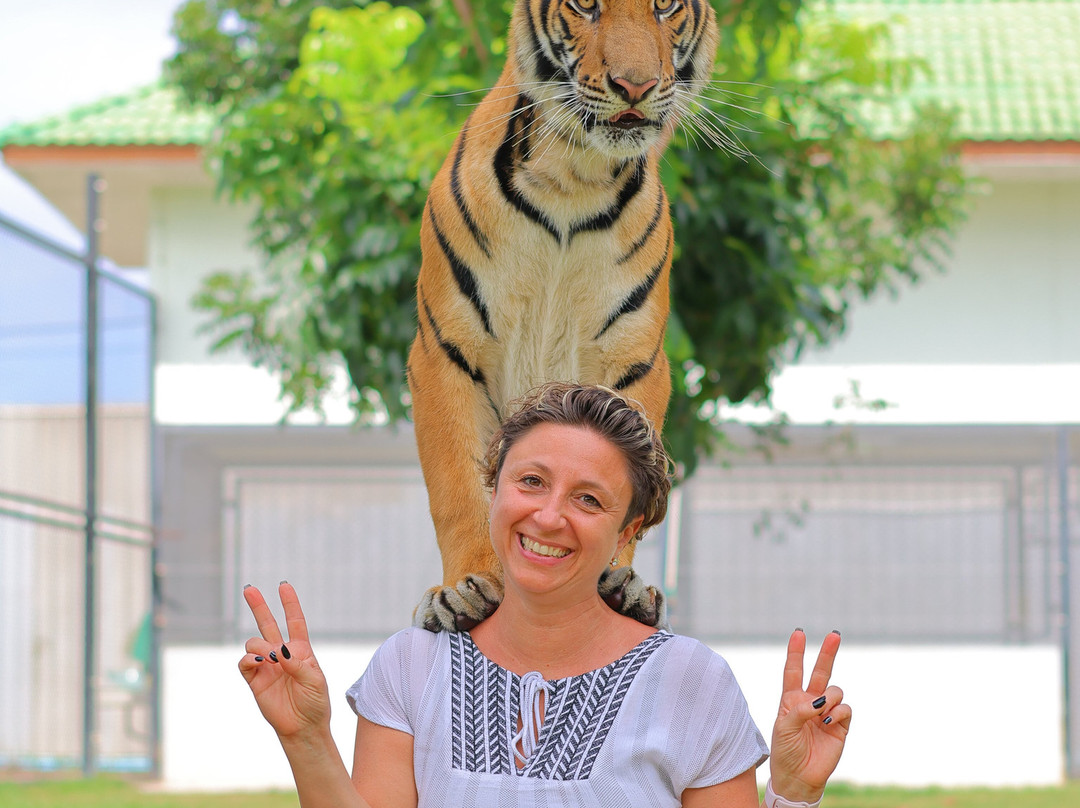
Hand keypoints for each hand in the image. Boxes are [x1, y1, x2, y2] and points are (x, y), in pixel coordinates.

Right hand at [238, 582, 331, 739]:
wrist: (303, 727)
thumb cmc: (315, 702)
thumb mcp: (315, 680)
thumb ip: (298, 663)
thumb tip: (278, 651)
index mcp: (301, 650)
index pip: (295, 621)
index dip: (290, 603)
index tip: (284, 586)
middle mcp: (282, 654)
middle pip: (269, 624)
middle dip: (259, 606)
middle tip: (249, 588)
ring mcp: (267, 666)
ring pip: (254, 643)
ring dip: (260, 645)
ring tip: (270, 659)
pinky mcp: (254, 680)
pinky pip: (244, 663)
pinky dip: (249, 659)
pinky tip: (259, 663)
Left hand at [768, 629, 850, 803]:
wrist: (799, 777)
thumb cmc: (785, 750)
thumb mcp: (784, 727)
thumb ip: (799, 709)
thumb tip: (820, 700)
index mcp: (791, 698)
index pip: (793, 670)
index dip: (796, 651)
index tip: (799, 633)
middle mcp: (810, 701)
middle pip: (820, 672)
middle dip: (827, 653)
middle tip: (834, 635)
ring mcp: (827, 713)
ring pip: (835, 690)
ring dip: (829, 698)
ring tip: (821, 714)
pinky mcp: (841, 725)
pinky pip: (845, 708)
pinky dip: (838, 712)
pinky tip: (828, 723)